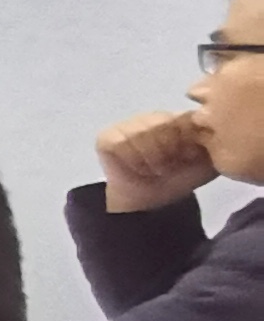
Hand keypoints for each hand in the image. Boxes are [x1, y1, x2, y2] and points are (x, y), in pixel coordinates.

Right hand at [98, 106, 218, 211]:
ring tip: (153, 170)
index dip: (186, 141)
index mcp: (178, 118)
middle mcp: (152, 116)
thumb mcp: (205, 161)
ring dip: (150, 159)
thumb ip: (213, 142)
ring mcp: (127, 125)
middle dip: (168, 152)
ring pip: (141, 134)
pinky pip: (121, 143)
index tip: (188, 158)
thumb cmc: (178, 180)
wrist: (149, 204)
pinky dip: (132, 160)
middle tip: (167, 167)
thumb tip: (212, 130)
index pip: (184, 118)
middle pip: (162, 125)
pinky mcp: (107, 137)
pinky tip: (136, 168)